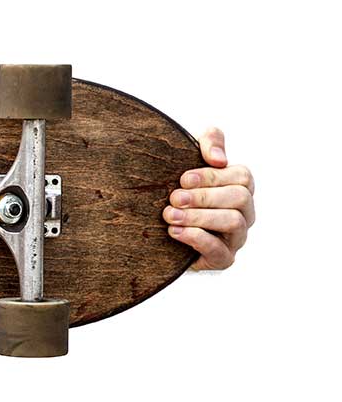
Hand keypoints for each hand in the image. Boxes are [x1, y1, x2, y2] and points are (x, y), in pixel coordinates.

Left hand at [164, 127, 253, 270]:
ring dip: (199, 216)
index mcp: (240, 187)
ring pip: (233, 222)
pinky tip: (174, 232)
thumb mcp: (191, 157)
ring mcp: (237, 237)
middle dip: (204, 196)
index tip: (183, 179)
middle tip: (174, 198)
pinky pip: (221, 252)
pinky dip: (197, 239)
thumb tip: (218, 158)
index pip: (241, 176)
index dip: (213, 176)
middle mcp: (245, 212)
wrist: (157, 230)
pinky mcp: (224, 259)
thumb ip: (209, 142)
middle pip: (239, 198)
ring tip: (169, 216)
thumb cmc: (179, 189)